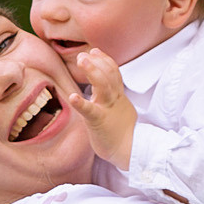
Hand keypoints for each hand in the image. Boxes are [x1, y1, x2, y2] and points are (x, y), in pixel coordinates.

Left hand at [68, 46, 135, 169]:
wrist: (130, 152)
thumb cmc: (122, 133)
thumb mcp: (120, 110)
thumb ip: (113, 98)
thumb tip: (106, 90)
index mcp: (118, 97)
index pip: (114, 73)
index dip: (105, 60)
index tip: (94, 51)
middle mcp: (114, 100)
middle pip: (109, 75)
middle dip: (97, 62)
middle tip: (84, 54)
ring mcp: (107, 110)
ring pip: (103, 86)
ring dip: (93, 72)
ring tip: (82, 60)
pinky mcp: (99, 122)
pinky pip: (90, 111)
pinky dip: (81, 103)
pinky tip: (72, 97)